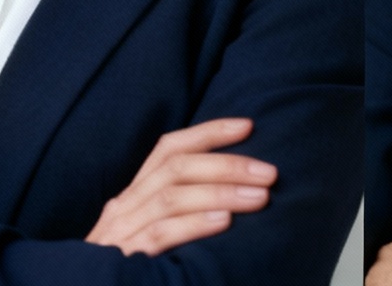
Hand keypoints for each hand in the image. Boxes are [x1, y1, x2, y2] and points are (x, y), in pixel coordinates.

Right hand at [85, 117, 276, 255]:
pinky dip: (194, 224)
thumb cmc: (131, 267)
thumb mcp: (147, 231)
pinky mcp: (126, 259)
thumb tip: (231, 192)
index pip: (168, 149)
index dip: (208, 133)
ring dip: (220, 191)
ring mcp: (122, 232)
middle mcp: (126, 206)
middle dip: (227, 164)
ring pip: (172, 197)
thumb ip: (176, 210)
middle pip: (176, 168)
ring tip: (260, 196)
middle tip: (268, 171)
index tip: (247, 126)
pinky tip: (224, 221)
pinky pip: (160, 234)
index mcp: (133, 195)